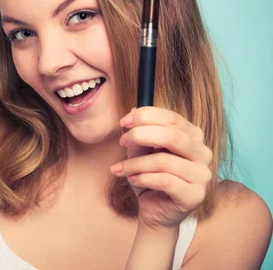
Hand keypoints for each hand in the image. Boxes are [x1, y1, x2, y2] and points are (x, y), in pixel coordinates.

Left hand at [110, 107, 213, 229]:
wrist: (155, 211)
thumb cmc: (149, 177)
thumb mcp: (140, 152)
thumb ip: (139, 134)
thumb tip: (132, 112)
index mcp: (193, 137)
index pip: (172, 118)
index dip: (146, 116)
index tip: (124, 122)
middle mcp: (203, 153)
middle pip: (172, 135)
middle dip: (141, 135)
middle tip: (121, 141)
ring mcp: (203, 175)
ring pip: (164, 161)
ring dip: (136, 163)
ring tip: (121, 168)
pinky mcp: (196, 195)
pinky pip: (165, 181)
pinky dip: (143, 178)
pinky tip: (133, 179)